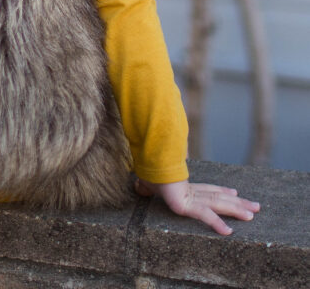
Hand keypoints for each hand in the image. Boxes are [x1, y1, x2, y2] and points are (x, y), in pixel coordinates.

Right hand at [134, 177, 260, 235]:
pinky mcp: (184, 203)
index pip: (207, 189)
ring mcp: (189, 196)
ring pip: (217, 203)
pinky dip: (216, 223)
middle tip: (257, 207)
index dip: (222, 191)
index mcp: (184, 186)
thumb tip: (140, 187)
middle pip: (218, 196)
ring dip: (236, 209)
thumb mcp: (148, 182)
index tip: (234, 192)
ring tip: (252, 214)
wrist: (142, 165)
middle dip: (238, 202)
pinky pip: (203, 215)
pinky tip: (228, 232)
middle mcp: (191, 190)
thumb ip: (147, 187)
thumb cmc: (145, 172)